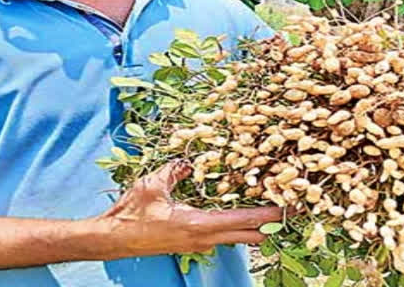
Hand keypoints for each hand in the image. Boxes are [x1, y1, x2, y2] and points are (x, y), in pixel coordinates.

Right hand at [96, 159, 283, 257]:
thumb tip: (189, 159)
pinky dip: (238, 226)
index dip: (269, 214)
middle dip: (271, 224)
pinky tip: (241, 215)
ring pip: (237, 237)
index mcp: (198, 225)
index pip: (243, 220)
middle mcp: (203, 239)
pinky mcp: (192, 243)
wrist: (112, 240)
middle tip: (291, 211)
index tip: (290, 208)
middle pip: (249, 234)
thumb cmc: (131, 214)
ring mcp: (198, 244)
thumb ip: (175, 169)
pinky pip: (223, 236)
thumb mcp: (153, 184)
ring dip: (255, 226)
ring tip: (273, 211)